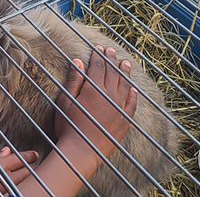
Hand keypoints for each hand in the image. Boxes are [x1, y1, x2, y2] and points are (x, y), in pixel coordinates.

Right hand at [0, 148, 37, 196]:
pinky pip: (17, 190)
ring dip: (30, 178)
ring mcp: (7, 191)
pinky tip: (22, 187)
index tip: (35, 155)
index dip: (29, 156)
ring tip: (33, 176)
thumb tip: (7, 150)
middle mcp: (5, 179)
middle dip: (33, 168)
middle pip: (27, 171)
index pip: (20, 158)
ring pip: (25, 183)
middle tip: (37, 165)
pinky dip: (22, 187)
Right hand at [54, 46, 137, 165]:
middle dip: (111, 60)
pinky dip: (133, 95)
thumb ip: (73, 81)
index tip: (98, 48)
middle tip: (111, 50)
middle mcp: (109, 96)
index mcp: (94, 90)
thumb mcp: (66, 101)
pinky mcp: (124, 121)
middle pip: (112, 73)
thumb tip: (78, 62)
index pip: (98, 67)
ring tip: (125, 63)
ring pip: (124, 85)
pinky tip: (133, 89)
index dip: (98, 57)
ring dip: (125, 72)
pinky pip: (131, 104)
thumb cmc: (69, 126)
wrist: (81, 151)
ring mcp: (119, 108)